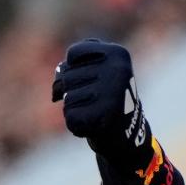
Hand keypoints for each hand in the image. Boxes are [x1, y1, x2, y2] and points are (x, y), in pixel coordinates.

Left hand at [51, 39, 148, 162]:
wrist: (128, 130)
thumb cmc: (106, 94)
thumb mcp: (96, 69)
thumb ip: (71, 67)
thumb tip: (57, 91)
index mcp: (117, 53)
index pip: (73, 54)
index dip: (74, 68)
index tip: (94, 75)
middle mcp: (117, 71)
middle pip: (66, 77)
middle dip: (73, 89)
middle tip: (96, 97)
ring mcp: (111, 94)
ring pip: (67, 97)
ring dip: (75, 106)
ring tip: (96, 109)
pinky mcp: (104, 117)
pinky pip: (70, 116)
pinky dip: (77, 123)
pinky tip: (94, 123)